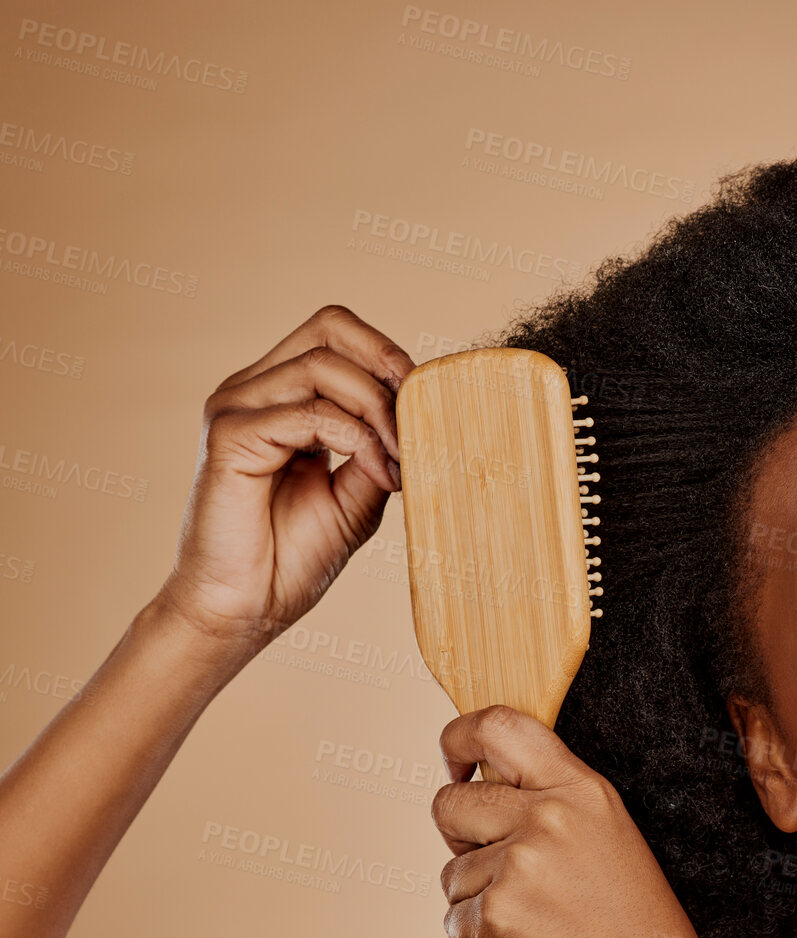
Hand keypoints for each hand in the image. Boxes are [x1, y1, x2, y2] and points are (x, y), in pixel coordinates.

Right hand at [154, 304, 413, 653]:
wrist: (246, 610)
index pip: (338, 333)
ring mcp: (235, 407)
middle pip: (330, 327)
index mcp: (279, 394)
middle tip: (421, 420)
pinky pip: (309, 413)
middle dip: (389, 366)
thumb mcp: (359, 492)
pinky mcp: (229, 436)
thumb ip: (381, 446)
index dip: (390, 356)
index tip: (427, 407)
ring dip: (378, 409)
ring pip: (324, 366)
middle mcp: (253, 390)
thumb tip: (423, 412)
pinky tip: (379, 475)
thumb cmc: (293, 557)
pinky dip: (357, 439)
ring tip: (401, 459)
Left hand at [433, 705, 710, 937]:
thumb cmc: (636, 927)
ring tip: (537, 921)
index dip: (459, 736)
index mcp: (582, 789)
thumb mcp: (612, 837)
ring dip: (476, 900)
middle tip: (500, 868)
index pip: (500, 726)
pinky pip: (454, 919)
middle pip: (450, 803)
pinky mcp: (495, 917)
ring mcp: (519, 866)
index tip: (455, 760)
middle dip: (458, 836)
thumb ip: (553, 803)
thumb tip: (479, 782)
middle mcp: (548, 817)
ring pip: (451, 871)